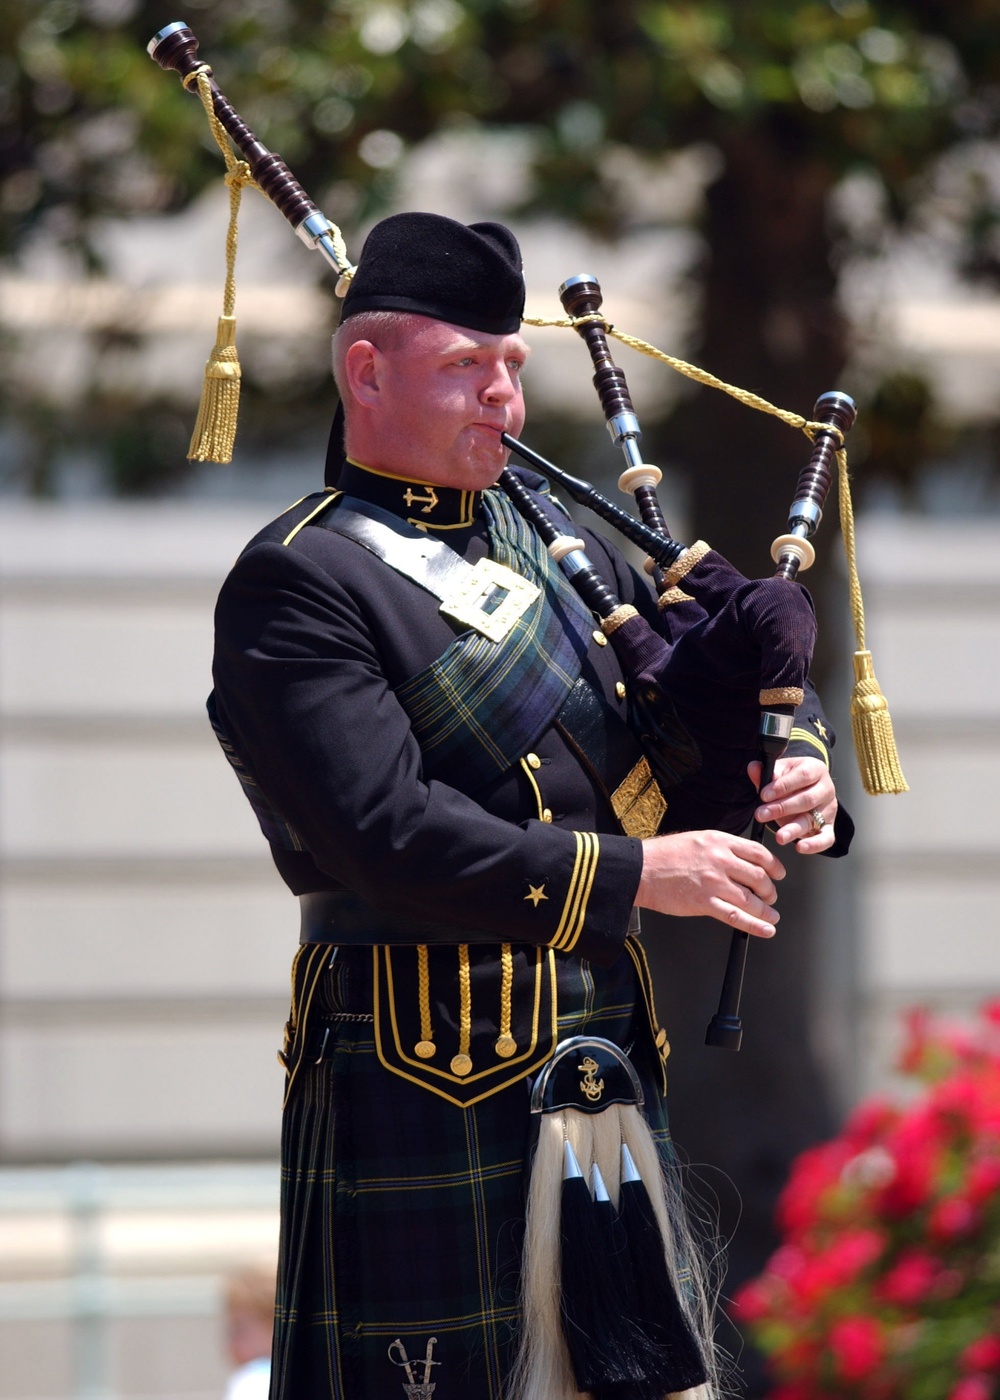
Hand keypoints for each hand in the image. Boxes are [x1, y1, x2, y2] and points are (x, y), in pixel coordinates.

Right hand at [636, 830, 785, 938]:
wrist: (641, 869)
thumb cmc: (664, 855)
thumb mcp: (698, 839)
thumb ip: (721, 848)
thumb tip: (742, 861)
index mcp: (719, 841)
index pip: (759, 853)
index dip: (774, 866)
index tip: (778, 874)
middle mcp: (720, 860)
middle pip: (759, 877)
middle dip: (770, 890)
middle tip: (770, 896)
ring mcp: (713, 882)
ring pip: (751, 899)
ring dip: (765, 910)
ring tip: (770, 916)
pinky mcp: (705, 903)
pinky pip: (737, 917)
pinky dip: (755, 925)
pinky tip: (765, 928)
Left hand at [749, 756, 837, 853]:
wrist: (805, 788)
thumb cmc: (790, 780)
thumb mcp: (779, 772)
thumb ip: (766, 773)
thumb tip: (753, 768)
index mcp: (815, 769)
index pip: (803, 776)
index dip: (783, 786)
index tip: (764, 795)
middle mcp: (826, 789)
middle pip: (807, 799)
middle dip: (782, 808)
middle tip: (761, 814)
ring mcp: (829, 809)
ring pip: (813, 820)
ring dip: (794, 829)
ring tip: (779, 836)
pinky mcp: (829, 827)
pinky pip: (826, 838)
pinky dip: (814, 845)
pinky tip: (800, 847)